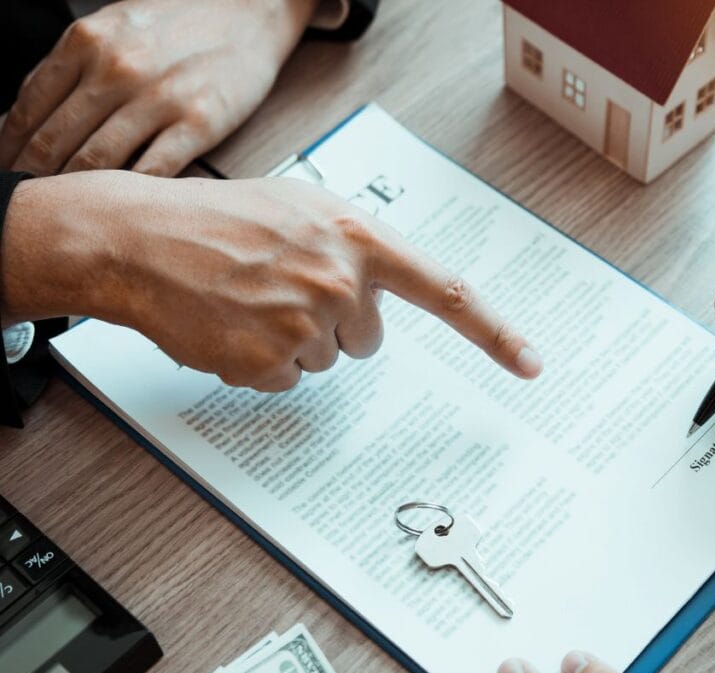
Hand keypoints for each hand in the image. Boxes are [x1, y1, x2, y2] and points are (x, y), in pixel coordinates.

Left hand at [0, 0, 317, 176]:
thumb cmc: (185, 20)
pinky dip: (131, 194)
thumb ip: (76, 67)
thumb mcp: (116, 27)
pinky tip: (121, 207)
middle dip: (33, 178)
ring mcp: (159, 98)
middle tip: (28, 203)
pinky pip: (153, 171)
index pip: (28, 108)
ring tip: (68, 216)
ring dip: (76, 193)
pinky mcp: (199, 123)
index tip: (4, 172)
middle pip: (55, 141)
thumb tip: (35, 114)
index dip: (8, 149)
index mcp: (88, 42)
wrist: (252, 8)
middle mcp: (117, 68)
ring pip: (97, 162)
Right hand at [0, 172, 542, 388]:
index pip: (449, 293)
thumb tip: (387, 286)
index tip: (531, 365)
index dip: (495, 333)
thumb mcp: (303, 207)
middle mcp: (342, 283)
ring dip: (296, 340)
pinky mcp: (268, 363)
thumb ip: (356, 244)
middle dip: (339, 325)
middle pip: (371, 340)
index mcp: (359, 239)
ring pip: (327, 361)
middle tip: (288, 291)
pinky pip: (287, 381)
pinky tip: (235, 327)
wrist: (140, 238)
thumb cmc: (221, 219)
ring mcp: (305, 326)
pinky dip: (265, 363)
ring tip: (252, 301)